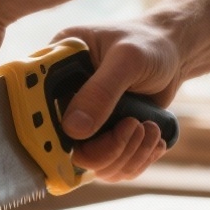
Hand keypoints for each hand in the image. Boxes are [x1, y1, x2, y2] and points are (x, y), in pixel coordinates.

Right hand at [52, 20, 184, 182]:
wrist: (173, 52)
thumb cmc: (149, 43)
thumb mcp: (127, 59)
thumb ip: (101, 92)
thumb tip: (73, 129)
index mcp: (56, 67)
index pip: (36, 106)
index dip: (50, 131)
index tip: (84, 140)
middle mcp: (64, 97)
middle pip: (65, 146)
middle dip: (106, 149)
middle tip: (134, 127)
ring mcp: (84, 119)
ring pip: (93, 163)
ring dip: (127, 155)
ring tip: (149, 128)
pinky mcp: (104, 134)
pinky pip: (112, 166)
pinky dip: (137, 159)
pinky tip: (153, 139)